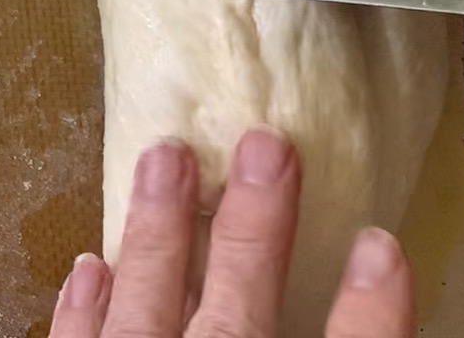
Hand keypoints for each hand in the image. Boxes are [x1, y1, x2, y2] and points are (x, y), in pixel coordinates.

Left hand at [50, 131, 411, 337]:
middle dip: (253, 229)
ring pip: (146, 315)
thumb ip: (348, 337)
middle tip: (264, 146)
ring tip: (164, 160)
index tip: (382, 245)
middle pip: (239, 315)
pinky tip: (89, 268)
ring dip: (157, 236)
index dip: (371, 308)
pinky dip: (82, 314)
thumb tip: (373, 277)